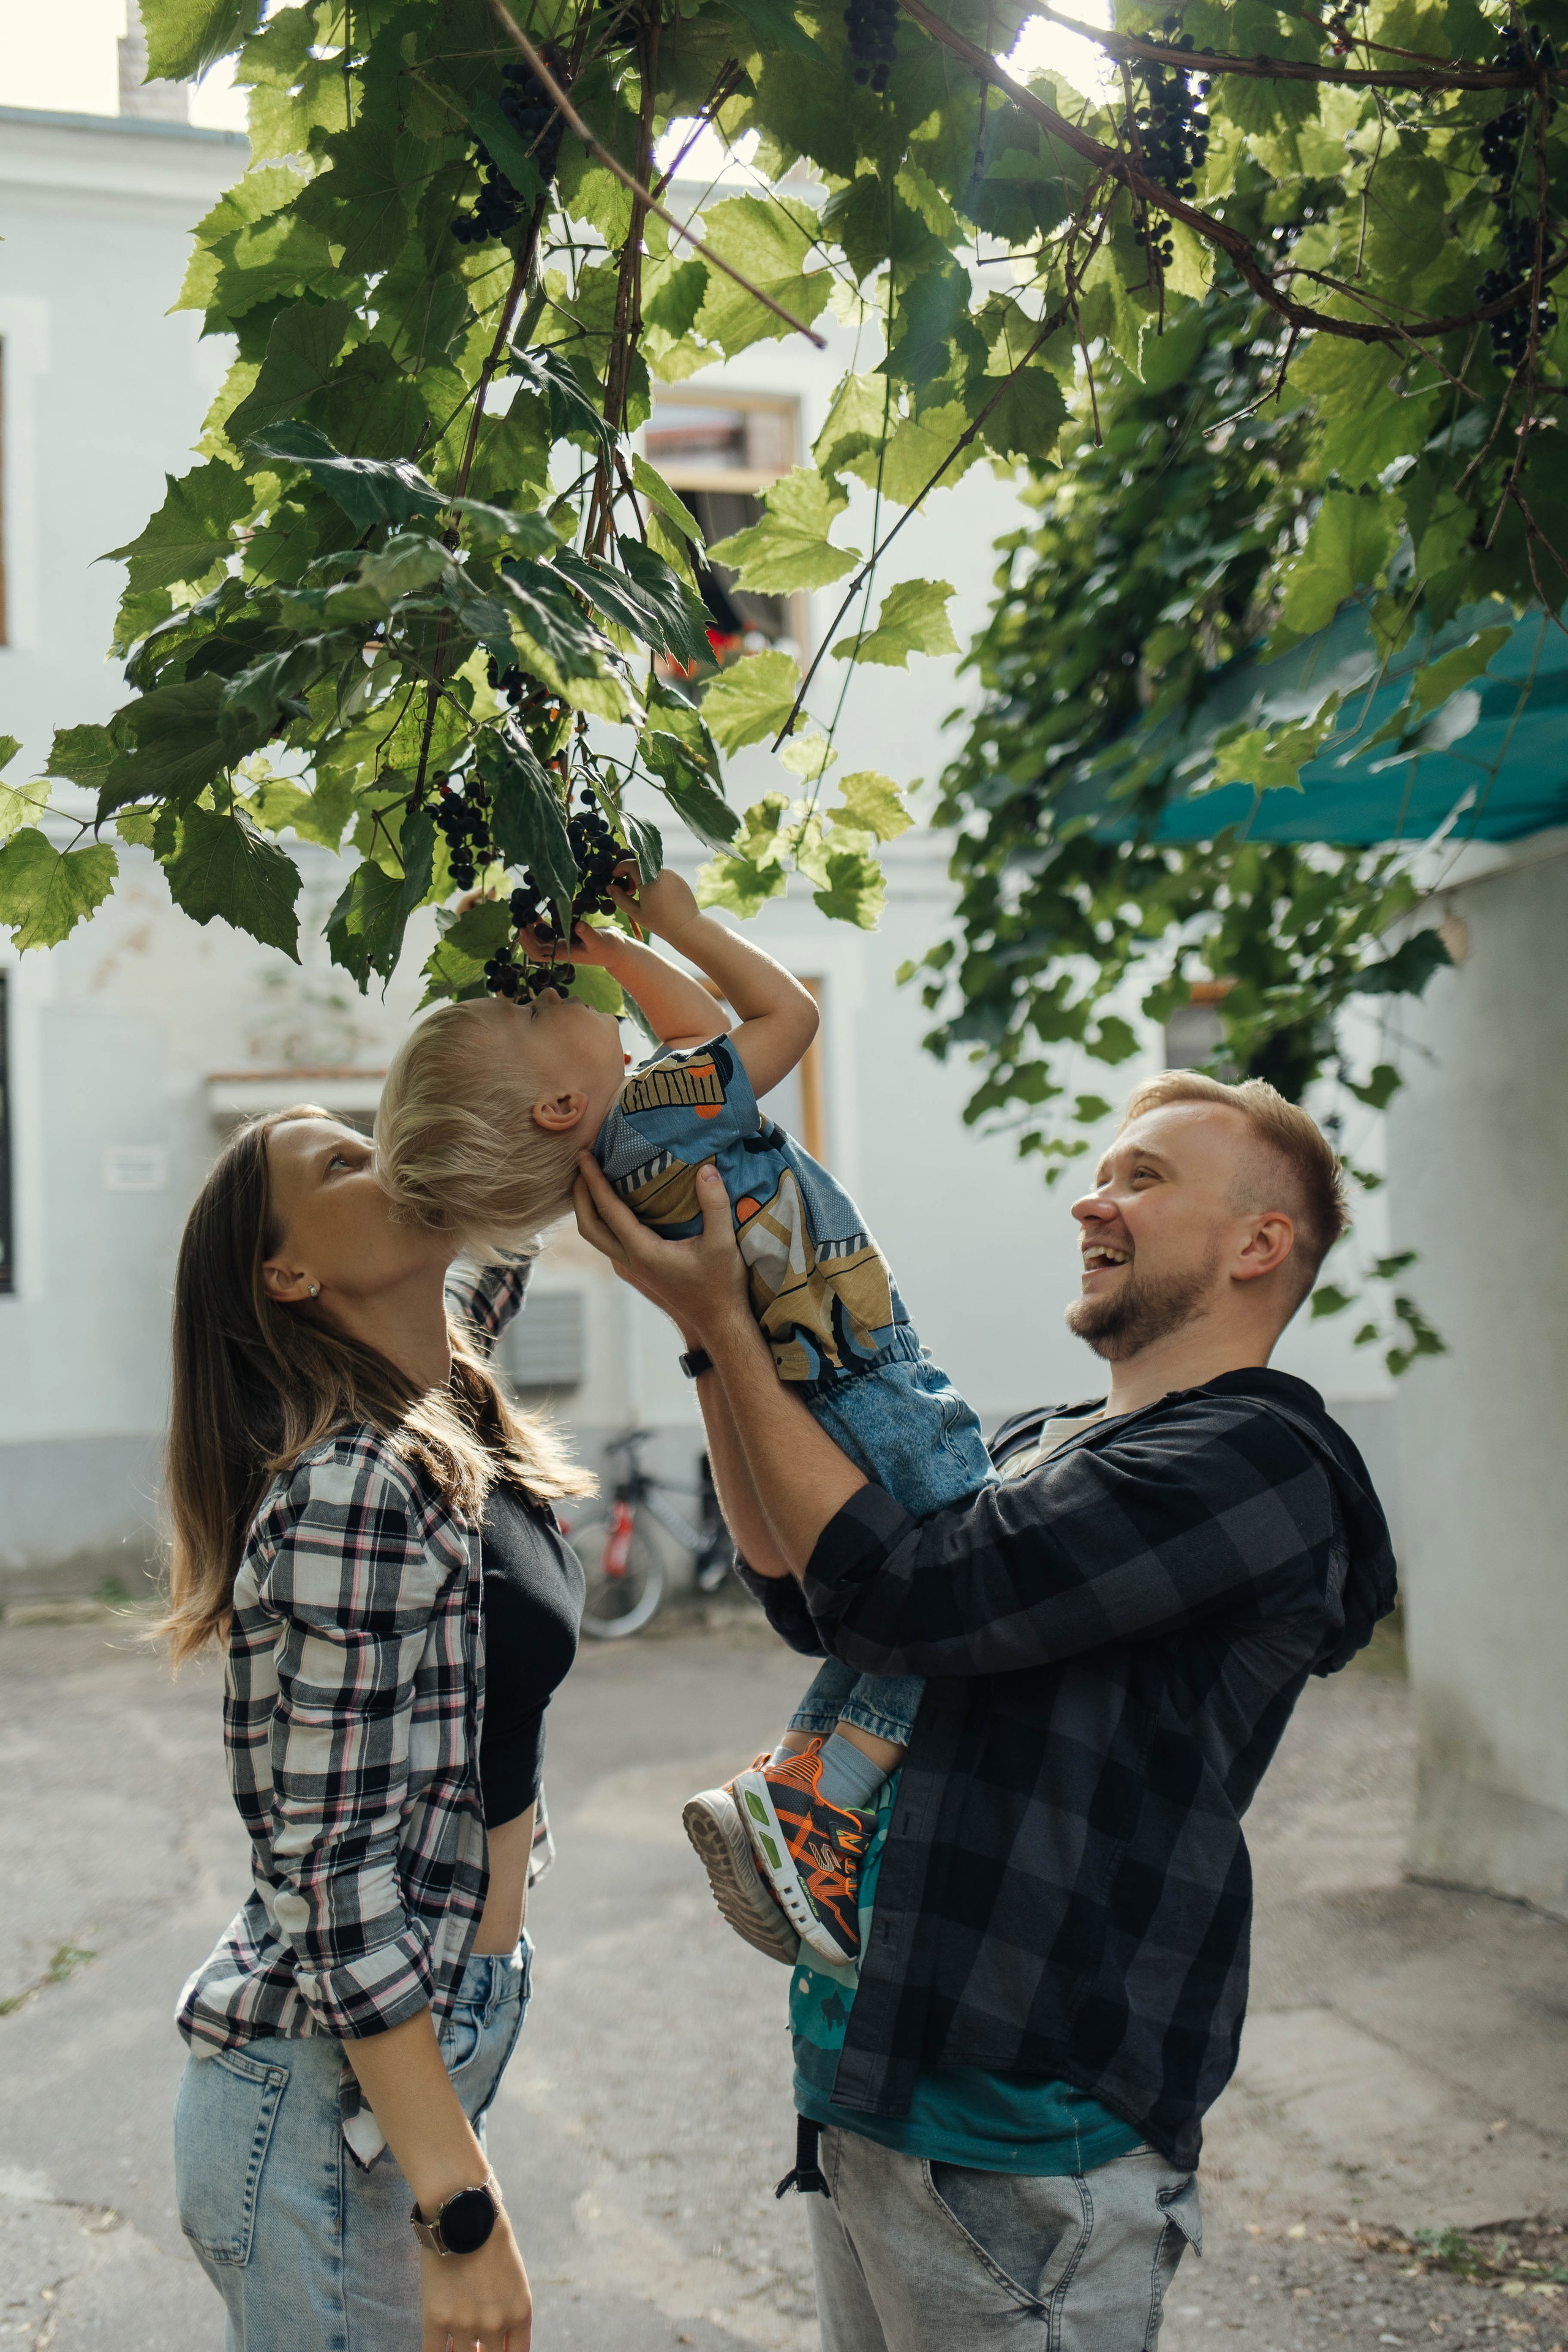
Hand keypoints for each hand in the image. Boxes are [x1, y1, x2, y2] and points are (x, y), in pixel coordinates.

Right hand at [420, 2209, 530, 2351]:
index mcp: (520, 2312)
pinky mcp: (436, 2319)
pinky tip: (437, 2348)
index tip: (492, 2351)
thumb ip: (508, 2311)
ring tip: (456, 2336)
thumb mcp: (513, 2276)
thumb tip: (493, 2341)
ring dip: (459, 2350)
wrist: (463, 2211)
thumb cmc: (489, 2239)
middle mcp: (496, 2324)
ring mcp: (466, 2324)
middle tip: (475, 2344)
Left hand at [517, 916, 622, 967]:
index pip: (540, 953)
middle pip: (535, 948)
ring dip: (532, 929)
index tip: (523, 930)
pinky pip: (550, 931)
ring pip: (541, 939)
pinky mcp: (568, 935)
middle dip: (526, 937)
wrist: (618, 950)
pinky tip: (540, 914)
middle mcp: (561, 949)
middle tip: (520, 921)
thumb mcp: (600, 941)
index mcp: (565, 953)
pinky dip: (543, 924)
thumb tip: (577, 926)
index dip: (529, 943)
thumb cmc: (610, 948)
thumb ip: (589, 934)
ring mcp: (563, 943)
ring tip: (527, 915)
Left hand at [573, 1153, 747, 1337]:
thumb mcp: (723, 1243)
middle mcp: (630, 1262)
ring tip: (593, 1180)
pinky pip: (610, 1243)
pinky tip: (618, 1207)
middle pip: (589, 1226)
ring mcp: (631, 1270)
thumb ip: (715, 1205)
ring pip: (596, 1237)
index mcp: (644, 1252)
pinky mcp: (637, 1272)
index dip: (594, 1181)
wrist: (718, 1324)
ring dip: (589, 1208)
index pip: (608, 1211)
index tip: (584, 1156)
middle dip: (580, 1194)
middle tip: (581, 1164)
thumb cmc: (721, 1286)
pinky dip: (604, 1221)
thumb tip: (706, 1169)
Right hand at [607, 865, 700, 945]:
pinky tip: (656, 897)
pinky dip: (655, 881)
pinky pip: (663, 875)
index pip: (630, 863)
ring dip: (643, 878)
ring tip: (643, 896)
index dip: (620, 867)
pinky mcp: (679, 879)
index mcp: (648, 880)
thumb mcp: (636, 913)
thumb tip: (610, 887)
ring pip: (651, 870)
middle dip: (631, 873)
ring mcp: (672, 875)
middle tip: (629, 890)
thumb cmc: (659, 922)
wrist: (686, 926)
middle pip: (640, 865)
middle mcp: (661, 873)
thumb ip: (620, 898)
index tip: (616, 876)